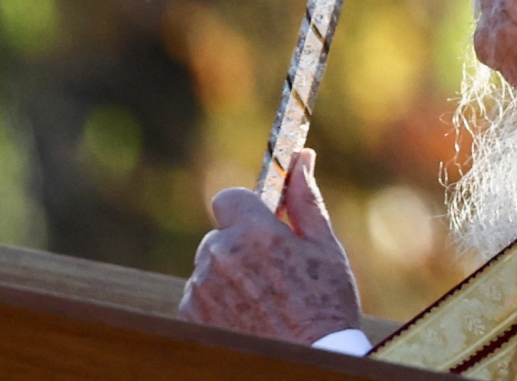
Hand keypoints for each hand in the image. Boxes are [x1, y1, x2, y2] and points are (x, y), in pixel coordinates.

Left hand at [179, 149, 361, 343]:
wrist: (307, 359)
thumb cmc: (325, 303)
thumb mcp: (324, 247)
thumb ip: (305, 200)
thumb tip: (302, 158)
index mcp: (253, 232)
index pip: (228, 197)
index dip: (247, 209)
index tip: (265, 223)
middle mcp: (219, 255)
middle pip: (220, 232)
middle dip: (242, 242)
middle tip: (274, 267)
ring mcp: (202, 287)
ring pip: (210, 263)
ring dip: (230, 271)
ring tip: (264, 296)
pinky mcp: (191, 313)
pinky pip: (201, 291)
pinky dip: (219, 297)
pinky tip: (248, 312)